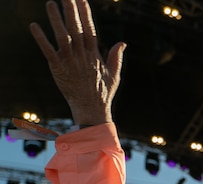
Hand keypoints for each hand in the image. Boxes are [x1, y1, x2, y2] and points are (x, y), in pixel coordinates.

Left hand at [30, 0, 124, 125]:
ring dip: (56, 20)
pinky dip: (41, 39)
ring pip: (62, 36)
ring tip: (50, 3)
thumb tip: (122, 43)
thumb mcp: (114, 75)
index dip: (85, 13)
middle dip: (71, 11)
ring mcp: (70, 62)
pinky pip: (48, 51)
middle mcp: (82, 56)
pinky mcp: (58, 69)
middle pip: (76, 28)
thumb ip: (116, 57)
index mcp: (95, 55)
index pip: (90, 29)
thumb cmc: (103, 93)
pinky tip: (34, 26)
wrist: (91, 110)